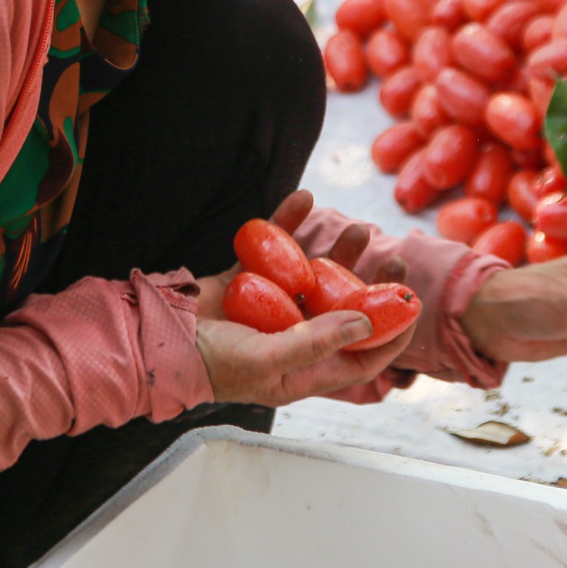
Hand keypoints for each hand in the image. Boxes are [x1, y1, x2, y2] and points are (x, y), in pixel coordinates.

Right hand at [194, 190, 412, 405]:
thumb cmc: (211, 366)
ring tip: (359, 227)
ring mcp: (270, 308)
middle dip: (372, 285)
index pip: (362, 356)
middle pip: (345, 310)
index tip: (412, 302)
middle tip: (395, 258)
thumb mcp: (267, 361)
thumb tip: (367, 322)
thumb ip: (317, 341)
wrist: (154, 343)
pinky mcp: (246, 280)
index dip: (392, 332)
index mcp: (305, 369)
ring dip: (338, 254)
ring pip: (316, 277)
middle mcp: (294, 338)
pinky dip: (286, 224)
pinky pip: (274, 250)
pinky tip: (303, 199)